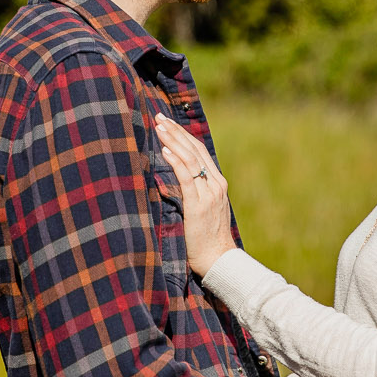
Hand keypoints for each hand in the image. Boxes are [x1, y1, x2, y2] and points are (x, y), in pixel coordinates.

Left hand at [153, 114, 237, 276]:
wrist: (218, 259)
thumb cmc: (207, 239)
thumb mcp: (204, 210)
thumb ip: (195, 192)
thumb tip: (176, 178)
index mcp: (217, 183)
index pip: (199, 152)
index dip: (183, 136)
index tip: (168, 123)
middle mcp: (215, 184)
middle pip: (194, 150)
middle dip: (175, 132)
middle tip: (159, 117)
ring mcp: (208, 194)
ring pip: (190, 160)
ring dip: (173, 141)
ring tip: (159, 128)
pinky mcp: (198, 205)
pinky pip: (186, 178)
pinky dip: (176, 162)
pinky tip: (166, 151)